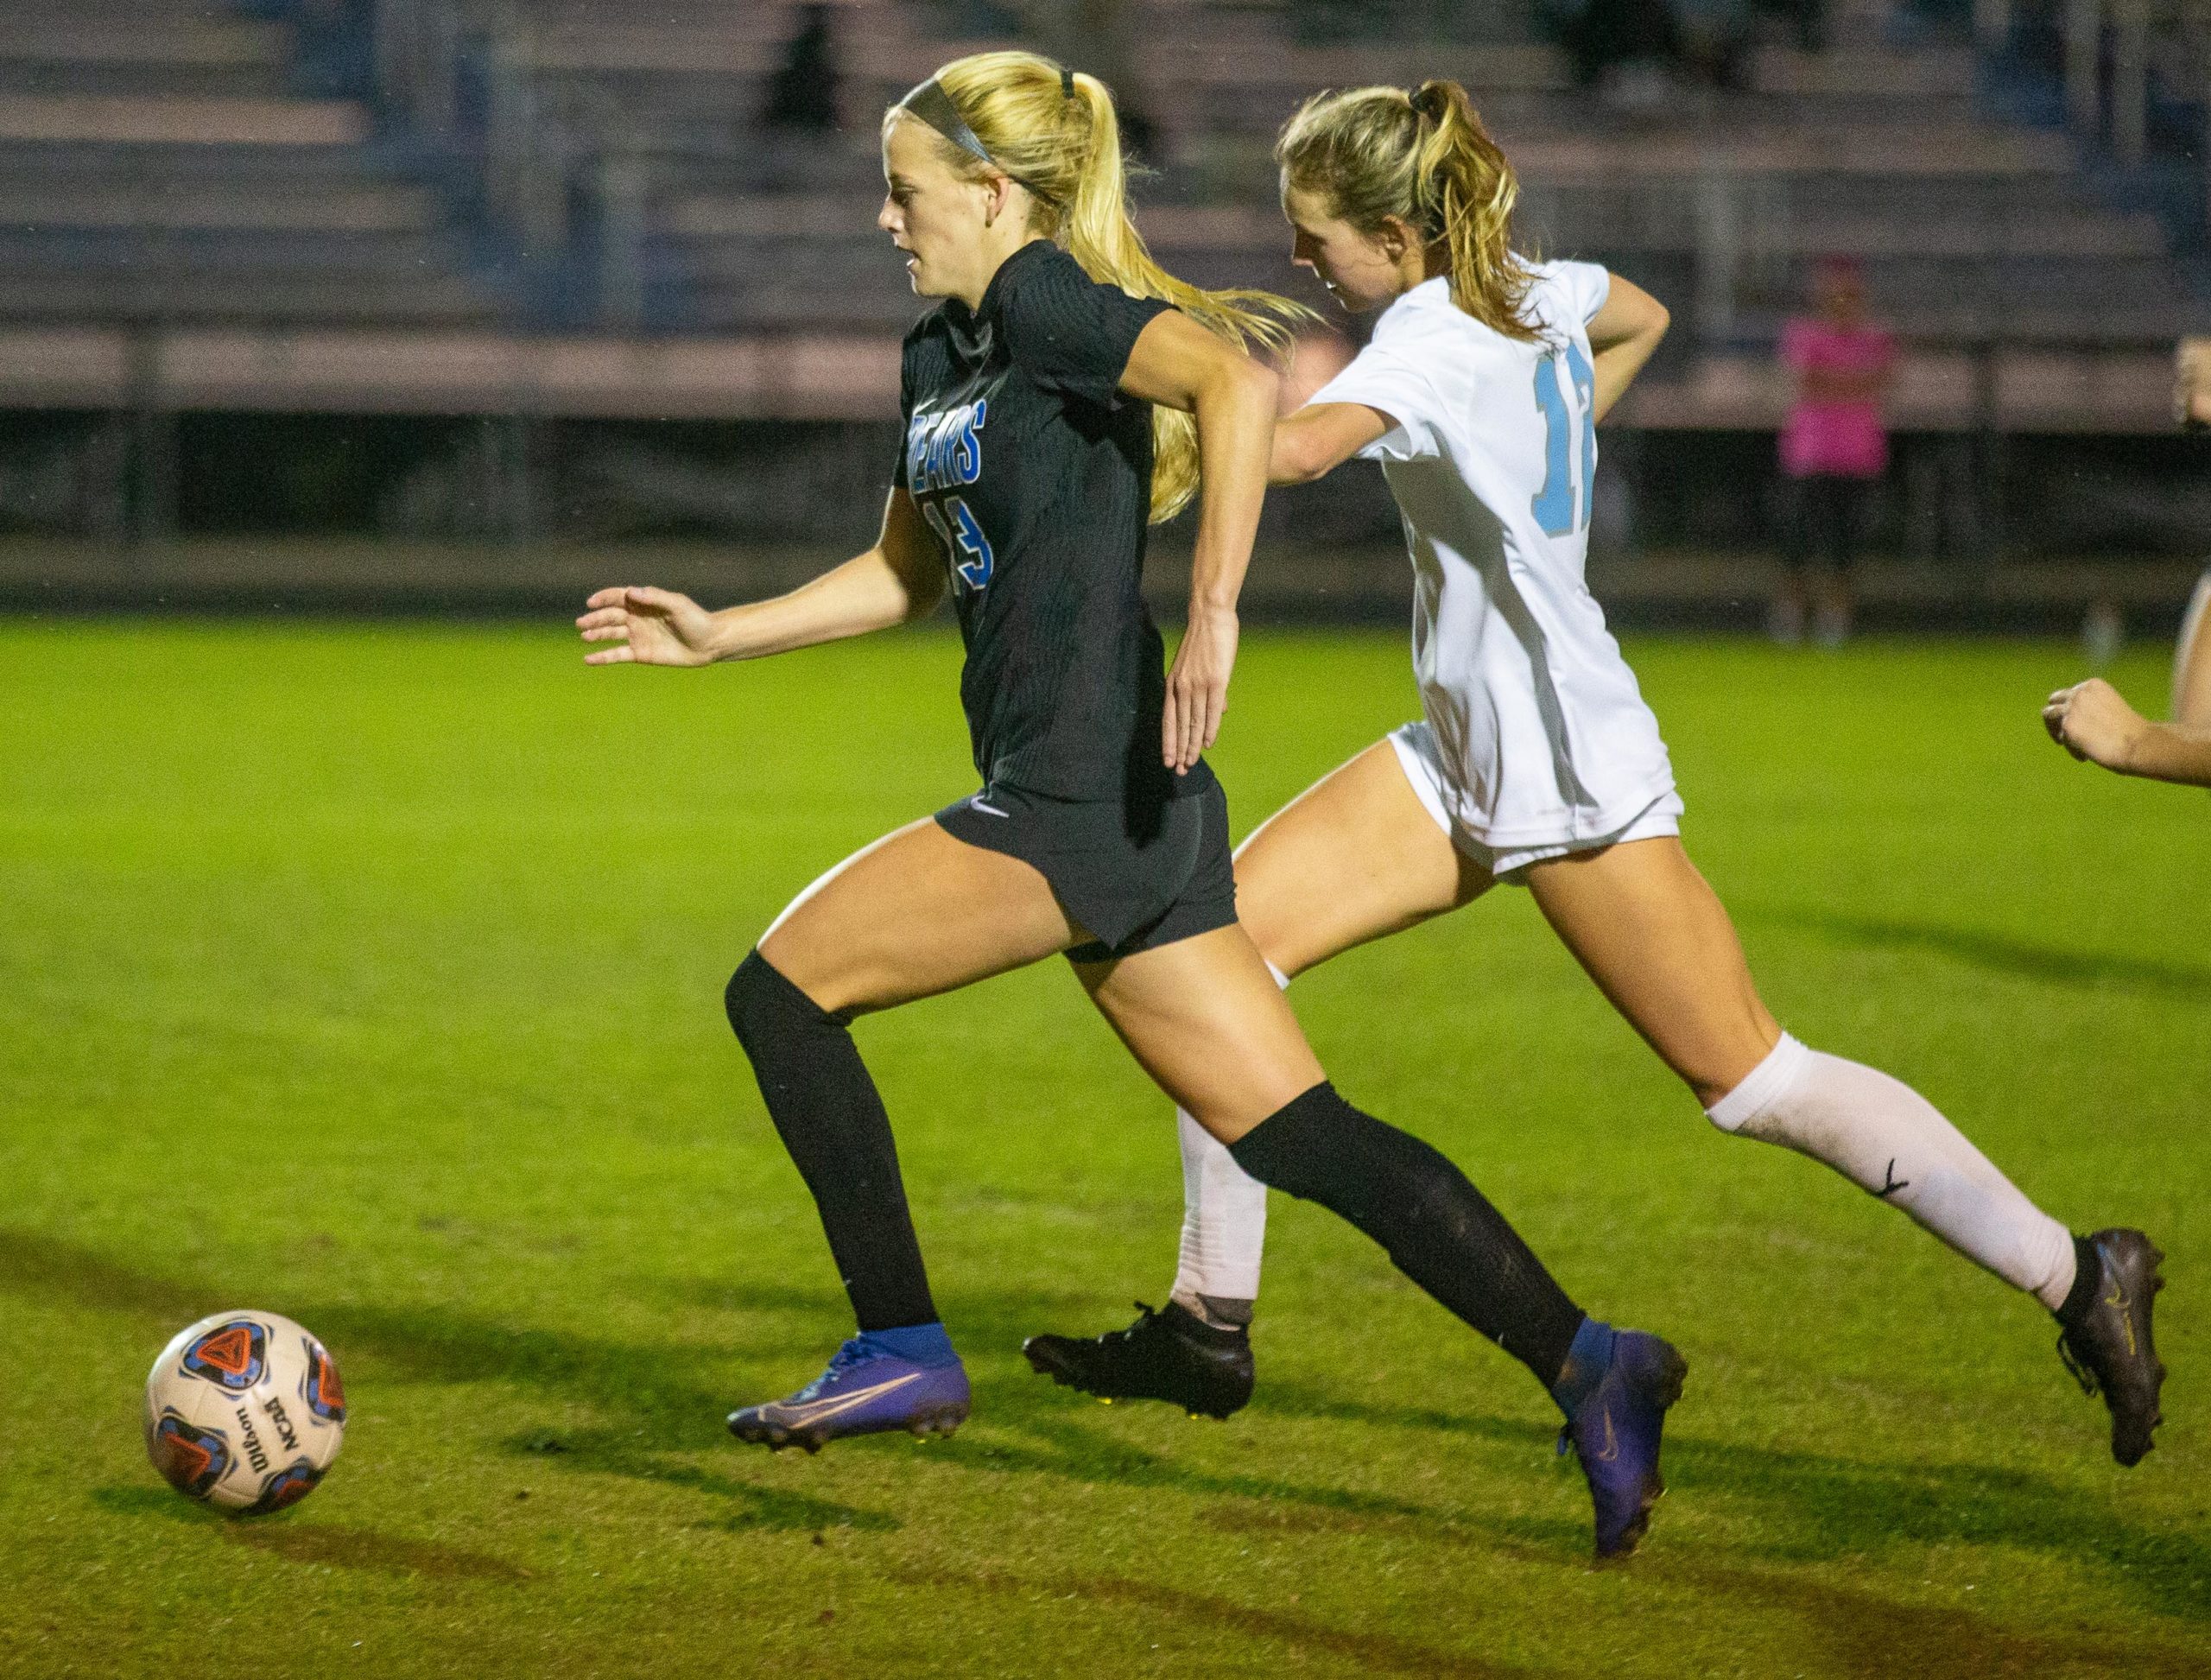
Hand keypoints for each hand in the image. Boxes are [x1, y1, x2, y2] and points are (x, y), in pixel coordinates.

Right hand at [576, 586, 718, 666]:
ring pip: (611, 634)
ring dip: (596, 634)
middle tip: (581, 623)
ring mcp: (637, 636)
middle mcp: (638, 618)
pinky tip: (588, 659)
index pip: (618, 597)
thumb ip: (654, 597)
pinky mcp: (640, 654)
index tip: (591, 602)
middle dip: (595, 618)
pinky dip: (602, 657)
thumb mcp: (677, 604)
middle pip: (611, 616)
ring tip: (585, 636)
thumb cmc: (696, 620)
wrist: (709, 644)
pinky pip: (617, 655)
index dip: (603, 598)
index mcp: (644, 603)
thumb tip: (631, 592)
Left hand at [1162, 603, 1237, 773]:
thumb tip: (1220, 711)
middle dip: (1179, 750)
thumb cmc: (1206, 639)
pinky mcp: (1215, 681)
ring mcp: (1197, 684)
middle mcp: (1181, 687)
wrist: (1210, 616)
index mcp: (1173, 683)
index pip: (1169, 720)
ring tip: (1191, 763)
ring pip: (1193, 723)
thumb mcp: (1199, 666)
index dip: (1169, 741)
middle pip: (1179, 726)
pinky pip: (1210, 711)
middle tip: (1179, 771)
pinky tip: (1207, 744)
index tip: (1168, 760)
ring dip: (1192, 745)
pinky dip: (1209, 729)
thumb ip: (1207, 690)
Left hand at [2043, 678, 2146, 770]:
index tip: (2080, 724)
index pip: (2070, 694)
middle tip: (2063, 736)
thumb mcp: (2109, 709)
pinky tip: (2084, 757)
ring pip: (2048, 716)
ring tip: (2071, 746)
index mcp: (2093, 685)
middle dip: (2056, 717)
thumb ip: (2090, 709)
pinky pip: (2061, 738)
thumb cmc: (2131, 732)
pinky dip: (2072, 749)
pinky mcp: (2067, 726)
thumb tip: (2069, 720)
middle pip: (2054, 701)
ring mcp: (2072, 708)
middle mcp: (2080, 692)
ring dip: (2057, 732)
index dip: (2071, 710)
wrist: (2139, 744)